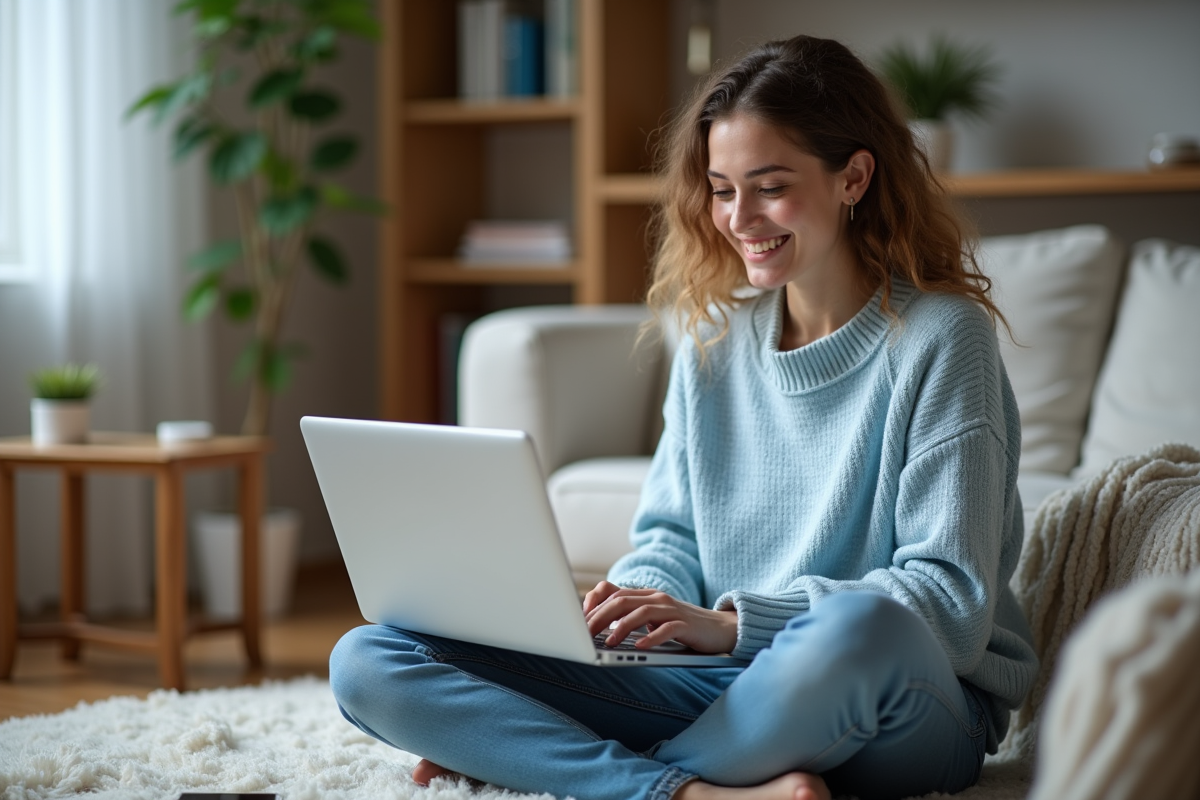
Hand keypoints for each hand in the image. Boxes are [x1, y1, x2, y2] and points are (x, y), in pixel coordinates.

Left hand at [583, 581, 738, 654]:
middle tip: (584, 635)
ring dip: (621, 628)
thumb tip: (599, 627)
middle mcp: (657, 598)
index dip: (593, 603)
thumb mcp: (653, 618)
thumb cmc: (682, 626)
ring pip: (640, 612)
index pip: (612, 592)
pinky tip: (639, 647)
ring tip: (608, 643)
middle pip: (621, 601)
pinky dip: (651, 637)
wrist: (721, 628)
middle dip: (599, 617)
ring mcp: (672, 610)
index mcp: (646, 595)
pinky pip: (667, 628)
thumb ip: (631, 616)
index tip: (578, 620)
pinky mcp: (686, 625)